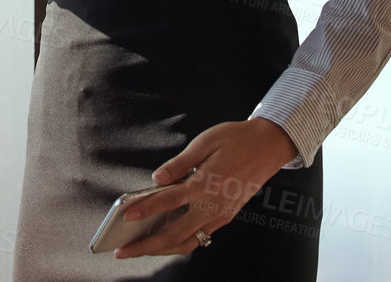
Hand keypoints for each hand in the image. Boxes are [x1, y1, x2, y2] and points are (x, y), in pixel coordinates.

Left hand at [112, 118, 297, 257]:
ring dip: (161, 249)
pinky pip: (199, 237)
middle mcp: (213, 206)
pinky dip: (178, 242)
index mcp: (205, 184)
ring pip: (187, 242)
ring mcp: (221, 215)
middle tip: (122, 250)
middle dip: (146, 245)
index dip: (144, 209)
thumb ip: (180, 164)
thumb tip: (157, 178)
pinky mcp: (225, 217)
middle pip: (174, 234)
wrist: (268, 147)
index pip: (168, 201)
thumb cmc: (235, 140)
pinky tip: (162, 238)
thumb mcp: (205, 142)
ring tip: (139, 249)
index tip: (125, 216)